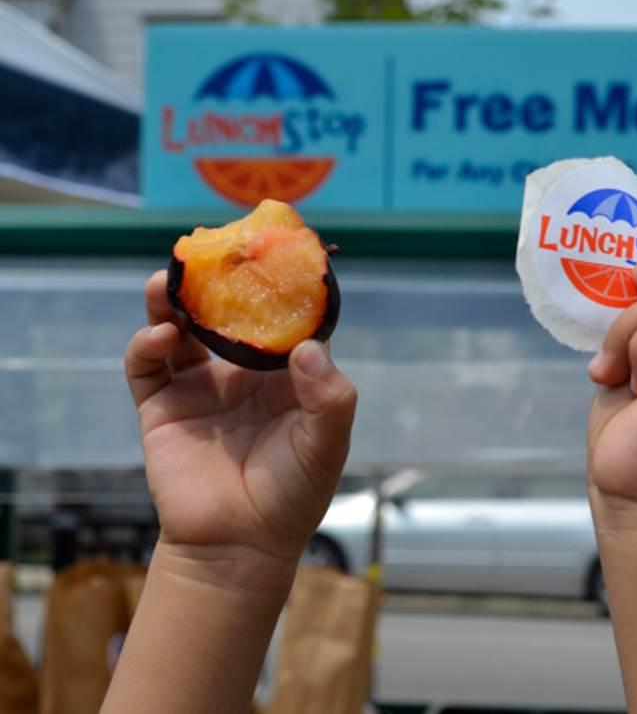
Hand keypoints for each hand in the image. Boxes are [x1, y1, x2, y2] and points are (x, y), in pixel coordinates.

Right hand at [124, 271, 356, 589]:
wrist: (239, 546)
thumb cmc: (294, 493)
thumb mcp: (327, 444)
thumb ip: (331, 396)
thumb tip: (309, 346)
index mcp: (286, 375)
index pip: (280, 317)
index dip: (277, 285)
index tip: (273, 250)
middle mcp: (242, 373)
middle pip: (225, 313)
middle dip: (217, 282)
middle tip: (211, 250)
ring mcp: (201, 386)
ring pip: (181, 329)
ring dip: (172, 301)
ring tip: (168, 278)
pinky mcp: (163, 406)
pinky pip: (148, 365)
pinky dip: (147, 344)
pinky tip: (161, 336)